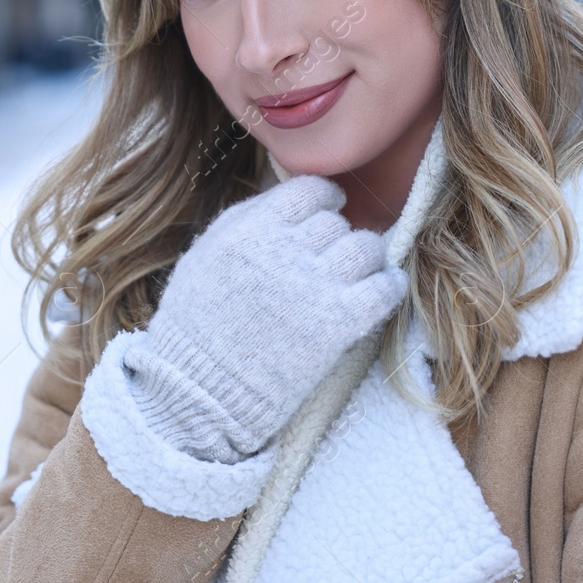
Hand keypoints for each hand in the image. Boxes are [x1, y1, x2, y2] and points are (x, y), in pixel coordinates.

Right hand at [122, 174, 407, 462]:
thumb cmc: (194, 327)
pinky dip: (388, 286)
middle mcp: (284, 250)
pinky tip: (383, 291)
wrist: (197, 392)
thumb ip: (246, 222)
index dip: (325, 200)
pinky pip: (384, 289)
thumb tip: (289, 201)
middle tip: (332, 260)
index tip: (329, 212)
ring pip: (367, 248)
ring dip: (367, 259)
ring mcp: (313, 286)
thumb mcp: (205, 256)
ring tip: (359, 275)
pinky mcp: (337, 324)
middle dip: (338, 238)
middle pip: (337, 223)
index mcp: (250, 230)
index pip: (309, 190)